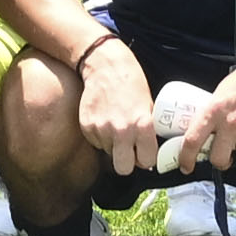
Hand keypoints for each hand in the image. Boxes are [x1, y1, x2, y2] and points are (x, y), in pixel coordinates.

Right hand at [77, 36, 158, 175]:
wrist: (105, 66)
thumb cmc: (131, 82)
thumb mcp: (148, 105)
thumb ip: (148, 130)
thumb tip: (148, 153)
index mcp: (142, 125)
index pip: (146, 162)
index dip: (146, 159)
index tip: (144, 153)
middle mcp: (121, 130)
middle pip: (123, 169)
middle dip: (127, 162)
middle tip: (129, 150)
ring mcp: (102, 129)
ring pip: (109, 153)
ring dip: (113, 145)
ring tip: (115, 125)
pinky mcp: (87, 126)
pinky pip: (96, 142)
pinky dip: (100, 135)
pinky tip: (104, 119)